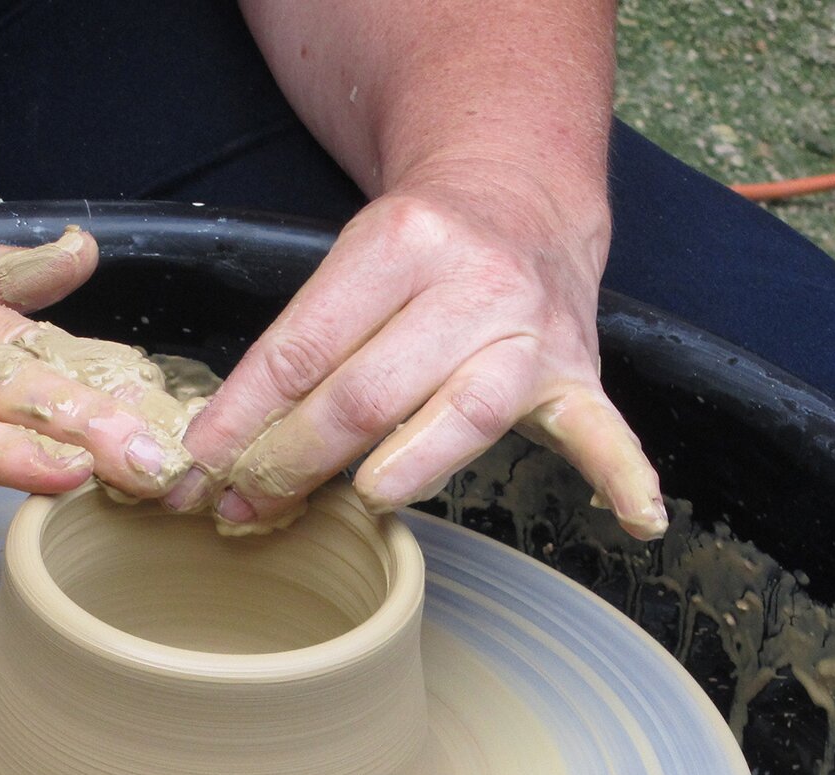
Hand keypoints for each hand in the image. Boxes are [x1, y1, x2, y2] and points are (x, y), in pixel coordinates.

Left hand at [165, 171, 664, 539]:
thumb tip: (213, 460)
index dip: (241, 418)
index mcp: (397, 245)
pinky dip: (622, 474)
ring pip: (458, 417)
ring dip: (399, 471)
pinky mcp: (578, 374)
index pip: (301, 349)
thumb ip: (293, 360)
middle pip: (367, 394)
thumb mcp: (346, 272)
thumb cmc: (413, 255)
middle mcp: (471, 284)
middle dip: (294, 460)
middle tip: (245, 506)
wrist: (520, 196)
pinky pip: (604, 431)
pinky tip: (637, 517)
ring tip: (359, 502)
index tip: (198, 468)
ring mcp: (531, 332)